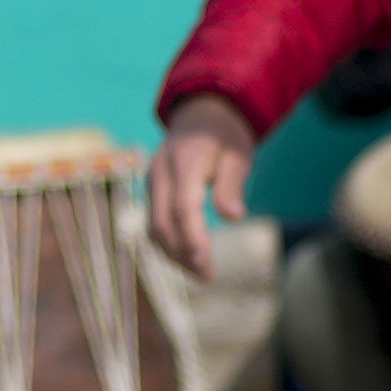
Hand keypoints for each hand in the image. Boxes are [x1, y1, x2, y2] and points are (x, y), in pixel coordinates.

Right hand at [144, 102, 261, 271]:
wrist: (200, 114)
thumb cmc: (225, 136)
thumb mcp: (239, 155)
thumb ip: (233, 185)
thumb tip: (232, 217)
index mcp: (185, 161)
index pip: (183, 207)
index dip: (192, 238)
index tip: (206, 265)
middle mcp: (161, 172)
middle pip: (162, 222)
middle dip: (182, 254)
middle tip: (207, 277)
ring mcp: (152, 181)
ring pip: (153, 227)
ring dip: (173, 254)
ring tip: (200, 272)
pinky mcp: (152, 189)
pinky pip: (153, 222)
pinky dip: (168, 243)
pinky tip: (188, 258)